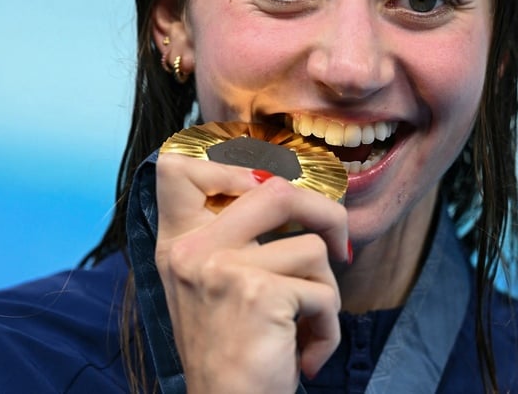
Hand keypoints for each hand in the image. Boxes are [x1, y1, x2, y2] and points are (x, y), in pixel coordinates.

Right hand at [154, 153, 349, 393]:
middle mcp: (191, 250)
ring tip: (303, 327)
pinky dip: (327, 327)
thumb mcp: (216, 285)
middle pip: (276, 188)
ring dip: (324, 292)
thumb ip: (237, 236)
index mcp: (176, 243)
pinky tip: (305, 355)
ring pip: (312, 247)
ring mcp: (221, 268)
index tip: (266, 187)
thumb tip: (293, 187)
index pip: (178, 166)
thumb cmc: (232, 351)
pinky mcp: (258, 293)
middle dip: (326, 213)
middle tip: (340, 244)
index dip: (230, 162)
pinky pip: (323, 292)